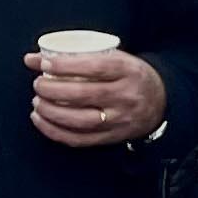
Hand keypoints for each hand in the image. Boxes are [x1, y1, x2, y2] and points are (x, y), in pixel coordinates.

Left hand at [29, 48, 167, 149]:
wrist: (162, 102)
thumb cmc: (131, 76)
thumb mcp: (118, 58)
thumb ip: (83, 57)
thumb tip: (36, 57)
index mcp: (129, 71)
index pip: (95, 67)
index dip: (66, 66)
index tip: (45, 63)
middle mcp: (126, 97)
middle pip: (83, 95)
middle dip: (52, 89)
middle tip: (38, 84)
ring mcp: (119, 120)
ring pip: (79, 120)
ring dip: (51, 111)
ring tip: (37, 102)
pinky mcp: (112, 137)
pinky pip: (79, 139)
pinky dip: (54, 132)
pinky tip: (41, 120)